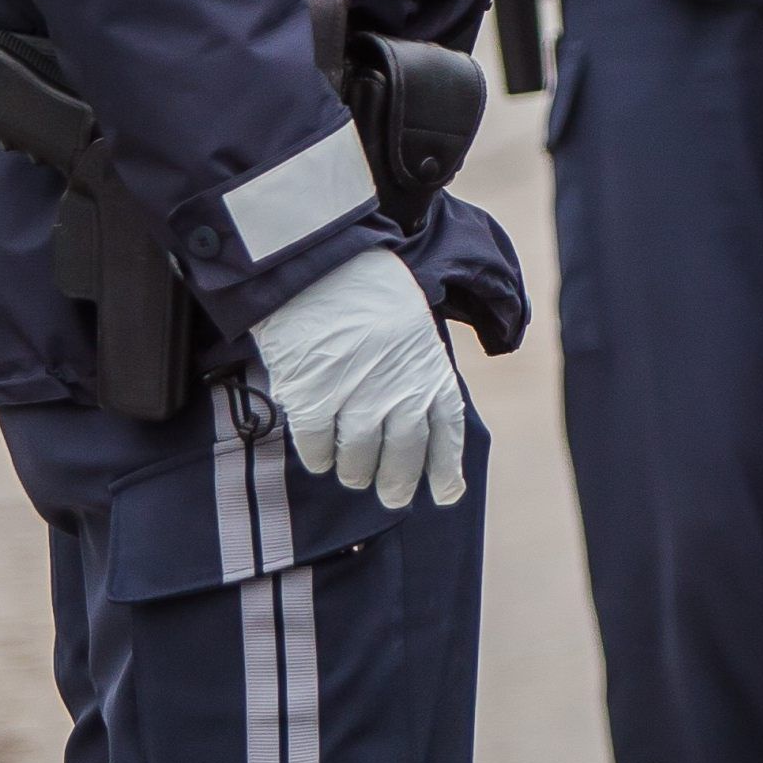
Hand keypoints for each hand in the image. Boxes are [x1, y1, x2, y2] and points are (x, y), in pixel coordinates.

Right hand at [248, 248, 467, 508]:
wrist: (321, 266)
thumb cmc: (367, 293)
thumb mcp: (412, 329)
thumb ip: (415, 373)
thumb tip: (413, 421)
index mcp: (428, 369)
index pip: (446, 430)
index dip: (446, 467)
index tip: (447, 495)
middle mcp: (399, 391)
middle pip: (403, 456)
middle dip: (396, 483)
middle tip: (390, 496)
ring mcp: (357, 398)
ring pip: (358, 459)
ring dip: (355, 471)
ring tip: (352, 473)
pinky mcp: (315, 400)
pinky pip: (318, 447)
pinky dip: (320, 456)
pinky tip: (320, 454)